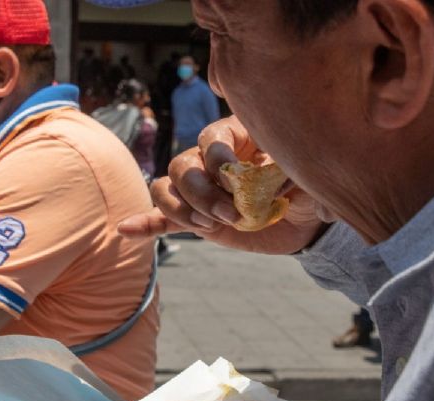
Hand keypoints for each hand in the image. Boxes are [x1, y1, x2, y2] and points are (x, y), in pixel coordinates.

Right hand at [120, 116, 330, 254]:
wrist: (304, 219)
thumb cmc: (306, 187)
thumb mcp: (306, 178)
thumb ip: (292, 177)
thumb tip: (279, 184)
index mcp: (236, 138)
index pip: (212, 138)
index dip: (216, 155)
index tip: (233, 175)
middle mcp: (210, 160)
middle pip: (183, 165)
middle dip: (201, 192)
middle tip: (229, 215)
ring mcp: (198, 189)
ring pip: (167, 188)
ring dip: (181, 209)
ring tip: (208, 226)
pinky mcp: (194, 218)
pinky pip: (161, 218)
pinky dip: (144, 224)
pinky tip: (127, 230)